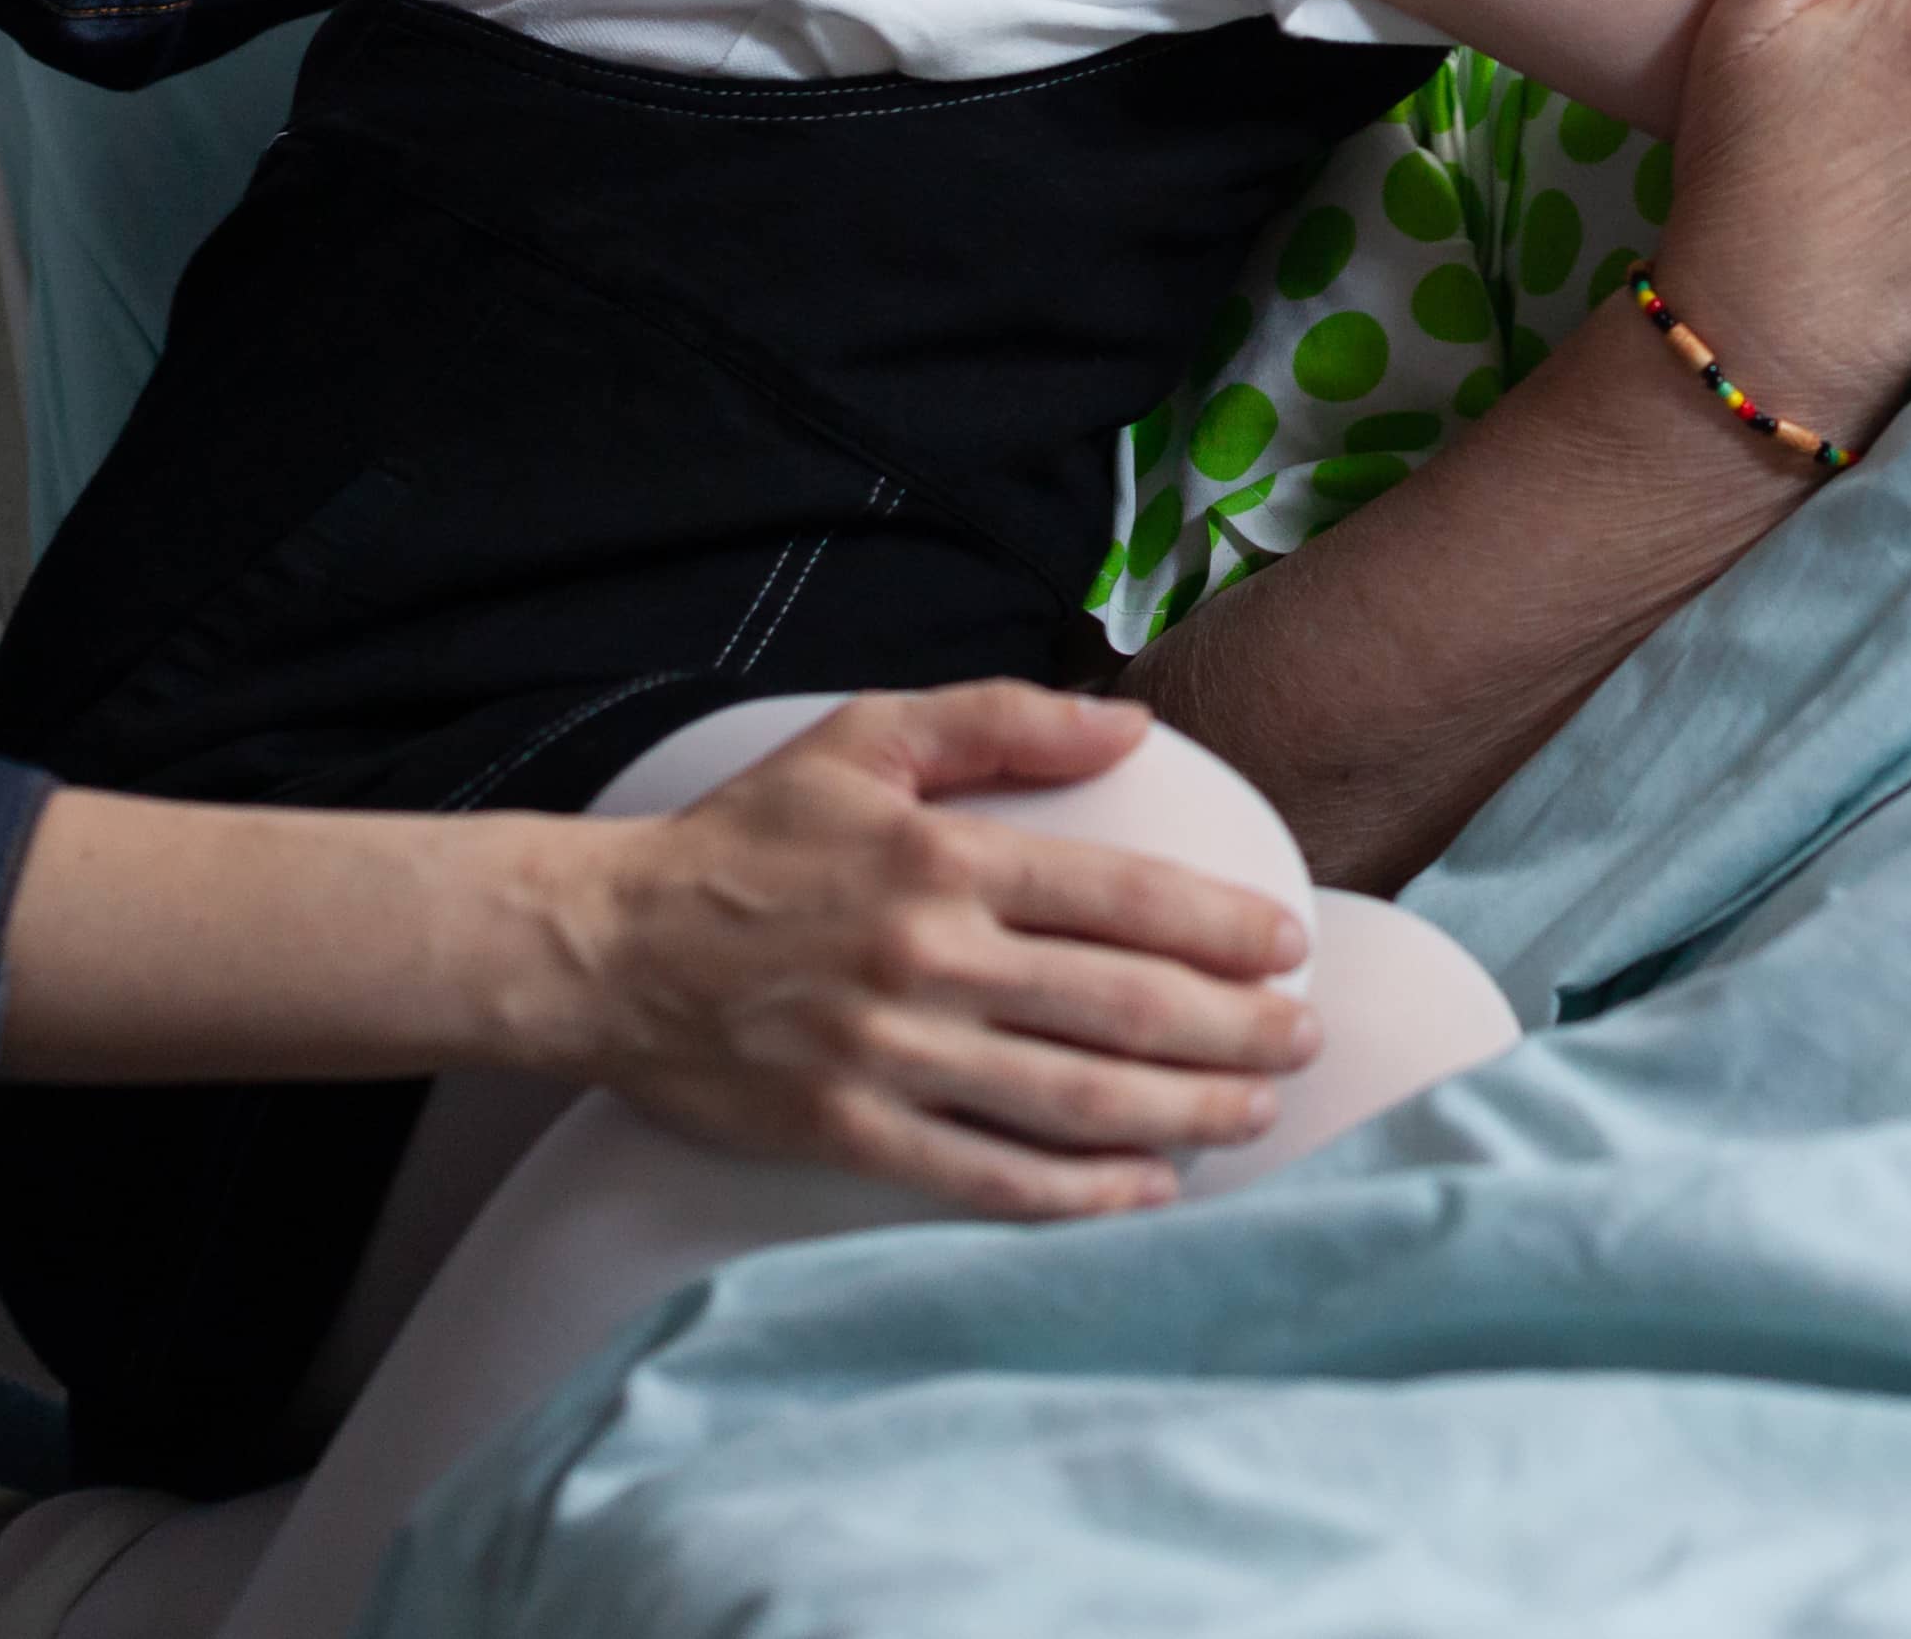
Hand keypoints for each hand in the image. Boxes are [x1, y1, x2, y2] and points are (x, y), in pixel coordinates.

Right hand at [569, 683, 1319, 1214]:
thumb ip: (1003, 718)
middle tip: (1304, 1038)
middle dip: (1233, 1029)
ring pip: (1072, 1096)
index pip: (1120, 895)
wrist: (606, 946)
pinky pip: (986, 1175)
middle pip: (1120, 1005)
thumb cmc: (751, 837)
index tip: (1291, 945)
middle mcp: (928, 959)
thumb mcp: (867, 738)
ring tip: (1255, 1111)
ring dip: (1183, 1110)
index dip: (1221, 927)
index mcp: (944, 858)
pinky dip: (1079, 1192)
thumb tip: (1130, 722)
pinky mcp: (848, 1133)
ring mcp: (889, 1055)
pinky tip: (1149, 1189)